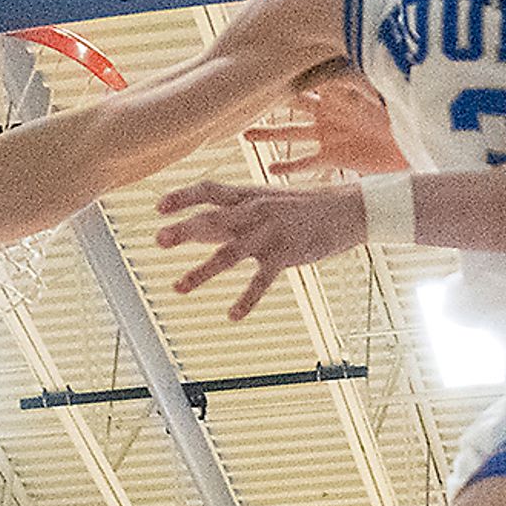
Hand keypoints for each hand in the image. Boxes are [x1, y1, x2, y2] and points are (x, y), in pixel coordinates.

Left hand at [149, 179, 366, 316]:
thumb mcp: (266, 201)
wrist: (347, 210)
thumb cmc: (302, 207)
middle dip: (184, 230)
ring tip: (178, 287)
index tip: (158, 207)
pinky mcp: (285, 255)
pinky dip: (246, 300)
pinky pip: (260, 281)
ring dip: (201, 271)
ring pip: (228, 254)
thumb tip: (197, 225)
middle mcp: (254, 212)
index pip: (209, 190)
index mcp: (247, 196)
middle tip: (159, 240)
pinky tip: (232, 315)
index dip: (183, 197)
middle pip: (212, 220)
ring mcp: (269, 234)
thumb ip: (233, 213)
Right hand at [243, 71, 407, 180]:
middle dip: (269, 98)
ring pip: (291, 132)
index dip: (291, 67)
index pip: (311, 75)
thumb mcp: (386, 94)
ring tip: (245, 135)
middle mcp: (329, 111)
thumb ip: (370, 79)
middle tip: (243, 92)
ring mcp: (328, 134)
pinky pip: (305, 163)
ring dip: (269, 134)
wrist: (416, 148)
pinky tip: (272, 170)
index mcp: (340, 91)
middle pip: (292, 102)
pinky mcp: (333, 156)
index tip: (267, 60)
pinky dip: (289, 167)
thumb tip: (369, 56)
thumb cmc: (405, 117)